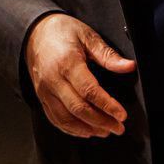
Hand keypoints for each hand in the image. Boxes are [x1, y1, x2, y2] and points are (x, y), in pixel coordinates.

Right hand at [24, 14, 136, 137]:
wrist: (34, 32)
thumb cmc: (62, 31)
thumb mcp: (87, 36)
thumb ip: (107, 55)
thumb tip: (129, 66)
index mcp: (67, 63)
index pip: (89, 91)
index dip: (107, 105)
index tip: (122, 115)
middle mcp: (53, 79)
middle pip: (78, 108)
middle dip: (100, 122)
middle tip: (118, 127)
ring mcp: (45, 91)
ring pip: (65, 118)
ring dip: (87, 129)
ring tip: (105, 131)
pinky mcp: (41, 97)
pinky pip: (55, 118)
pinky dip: (71, 129)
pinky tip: (85, 131)